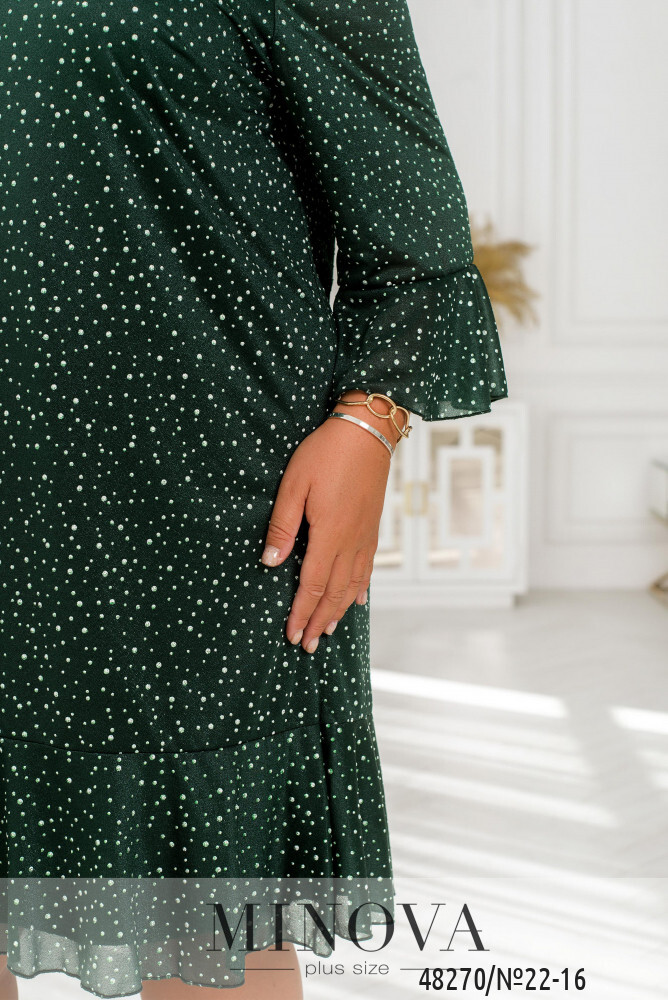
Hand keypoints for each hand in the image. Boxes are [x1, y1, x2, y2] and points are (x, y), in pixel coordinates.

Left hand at [259, 398, 400, 652]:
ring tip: (326, 631)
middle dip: (318, 621)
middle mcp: (351, 542)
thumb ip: (282, 526)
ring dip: (338, 611)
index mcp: (329, 534)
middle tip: (305, 645)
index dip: (301, 613)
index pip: (312, 585)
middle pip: (333, 593)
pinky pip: (367, 569)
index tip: (291, 634)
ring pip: (352, 585)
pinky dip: (360, 590)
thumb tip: (270, 562)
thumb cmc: (325, 454)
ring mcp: (365, 537)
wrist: (366, 432)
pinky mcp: (372, 528)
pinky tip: (356, 600)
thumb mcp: (294, 485)